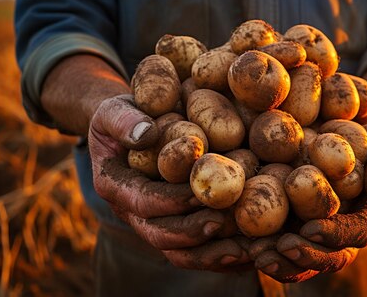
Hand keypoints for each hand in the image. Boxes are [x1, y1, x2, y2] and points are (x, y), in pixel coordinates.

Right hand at [89, 95, 250, 269]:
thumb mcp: (114, 110)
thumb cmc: (126, 114)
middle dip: (192, 233)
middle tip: (223, 223)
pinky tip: (252, 253)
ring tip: (244, 249)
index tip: (200, 194)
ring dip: (211, 255)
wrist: (132, 128)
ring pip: (179, 253)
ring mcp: (154, 224)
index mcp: (114, 186)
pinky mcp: (176, 228)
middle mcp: (132, 213)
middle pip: (159, 235)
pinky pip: (198, 251)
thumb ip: (124, 120)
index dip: (170, 200)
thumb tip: (146, 134)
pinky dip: (223, 257)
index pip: (142, 200)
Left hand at [252, 122, 366, 281]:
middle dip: (306, 256)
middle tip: (281, 247)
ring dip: (282, 262)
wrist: (351, 136)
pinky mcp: (297, 228)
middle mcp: (347, 234)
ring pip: (305, 261)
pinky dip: (266, 249)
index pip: (358, 233)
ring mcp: (321, 234)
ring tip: (257, 254)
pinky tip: (244, 245)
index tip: (311, 228)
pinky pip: (283, 247)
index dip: (336, 234)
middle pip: (330, 257)